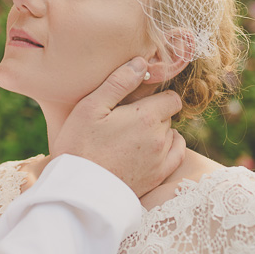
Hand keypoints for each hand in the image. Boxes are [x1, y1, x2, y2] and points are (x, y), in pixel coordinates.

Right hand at [51, 58, 185, 196]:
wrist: (78, 191)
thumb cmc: (79, 145)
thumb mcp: (91, 107)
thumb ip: (119, 82)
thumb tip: (142, 63)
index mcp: (146, 117)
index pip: (171, 98)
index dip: (156, 96)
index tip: (137, 100)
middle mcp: (160, 139)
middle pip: (168, 117)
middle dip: (152, 114)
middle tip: (125, 119)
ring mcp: (161, 160)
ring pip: (171, 135)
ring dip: (157, 132)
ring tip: (131, 137)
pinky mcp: (157, 178)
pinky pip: (176, 155)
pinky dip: (167, 148)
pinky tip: (149, 149)